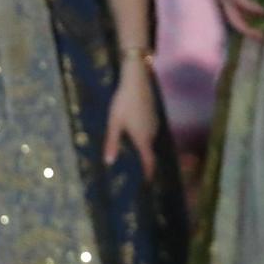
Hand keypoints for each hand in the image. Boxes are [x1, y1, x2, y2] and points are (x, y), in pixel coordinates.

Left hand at [103, 62, 158, 178]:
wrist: (136, 81)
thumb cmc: (123, 103)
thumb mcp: (114, 123)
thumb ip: (112, 142)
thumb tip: (109, 162)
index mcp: (142, 138)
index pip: (149, 160)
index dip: (148, 172)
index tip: (147, 182)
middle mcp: (151, 133)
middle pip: (148, 150)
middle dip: (142, 159)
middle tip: (133, 168)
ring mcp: (154, 123)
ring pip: (149, 140)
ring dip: (142, 146)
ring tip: (131, 151)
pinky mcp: (153, 115)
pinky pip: (149, 131)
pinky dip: (143, 135)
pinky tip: (133, 132)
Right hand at [213, 0, 263, 38]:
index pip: (239, 0)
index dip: (252, 7)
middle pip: (232, 17)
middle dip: (245, 29)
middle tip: (261, 37)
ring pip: (232, 18)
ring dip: (245, 28)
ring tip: (259, 36)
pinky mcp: (226, 0)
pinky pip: (234, 14)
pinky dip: (244, 21)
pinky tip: (255, 25)